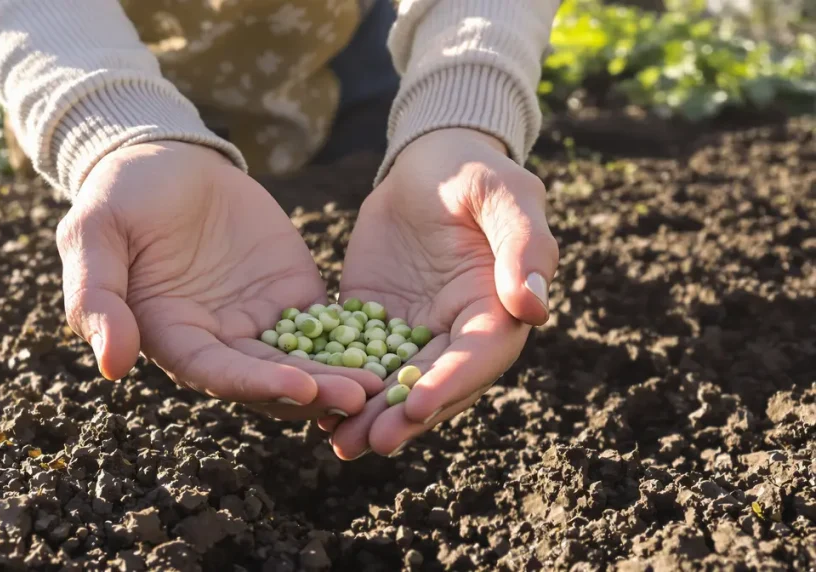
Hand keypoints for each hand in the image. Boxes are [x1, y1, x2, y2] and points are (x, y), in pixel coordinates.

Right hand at [56, 141, 383, 419]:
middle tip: (362, 396)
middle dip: (315, 390)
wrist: (164, 159)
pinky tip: (391, 346)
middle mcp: (218, 341)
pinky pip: (328, 325)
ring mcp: (258, 322)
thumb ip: (97, 296)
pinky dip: (356, 340)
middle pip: (269, 379)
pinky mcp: (292, 296)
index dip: (256, 385)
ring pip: (304, 360)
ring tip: (385, 381)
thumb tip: (111, 364)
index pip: (216, 373)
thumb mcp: (94, 235)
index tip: (301, 388)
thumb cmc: (120, 196)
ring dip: (341, 375)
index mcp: (172, 337)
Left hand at [327, 129, 558, 458]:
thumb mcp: (504, 195)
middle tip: (368, 442)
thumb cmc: (476, 173)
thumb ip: (524, 246)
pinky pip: (359, 358)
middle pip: (434, 383)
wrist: (428, 162)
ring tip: (338, 442)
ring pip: (395, 382)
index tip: (419, 407)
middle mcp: (459, 332)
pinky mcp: (376, 322)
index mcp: (498, 309)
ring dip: (371, 415)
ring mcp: (415, 331)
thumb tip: (533, 307)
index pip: (478, 356)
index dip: (452, 383)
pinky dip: (342, 383)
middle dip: (403, 416)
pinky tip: (314, 406)